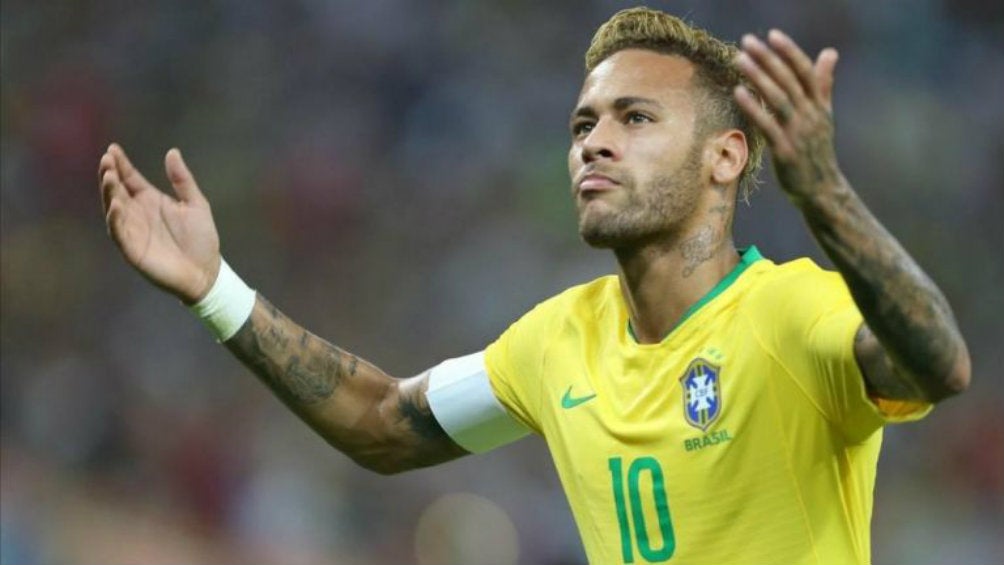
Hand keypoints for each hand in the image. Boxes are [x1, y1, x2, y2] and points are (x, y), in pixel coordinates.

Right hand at [99, 144, 219, 303]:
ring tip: (108, 176)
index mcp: (150, 200)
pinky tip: (115, 205)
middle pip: (117, 190)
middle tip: (107, 159)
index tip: (113, 148)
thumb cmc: (201, 239)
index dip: (121, 164)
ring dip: (109, 193)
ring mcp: (132, 230)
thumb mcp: (196, 203)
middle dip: (110, 174)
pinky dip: (115, 218)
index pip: (130, 178)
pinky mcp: (132, 249)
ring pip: (113, 208)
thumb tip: (172, 152)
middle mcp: (137, 213)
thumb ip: (182, 179)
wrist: (206, 271)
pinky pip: (118, 232)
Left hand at [734, 30, 843, 203]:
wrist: (822, 189)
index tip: (772, 35)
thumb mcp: (824, 115)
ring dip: (758, 77)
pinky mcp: (786, 151)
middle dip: (768, 59)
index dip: (789, 52)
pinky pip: (768, 125)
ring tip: (739, 59)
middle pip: (788, 81)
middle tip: (747, 41)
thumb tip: (830, 52)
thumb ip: (823, 84)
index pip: (805, 72)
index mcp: (819, 106)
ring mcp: (799, 133)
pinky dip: (753, 107)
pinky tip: (739, 92)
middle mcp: (811, 116)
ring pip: (778, 99)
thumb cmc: (818, 151)